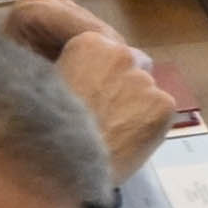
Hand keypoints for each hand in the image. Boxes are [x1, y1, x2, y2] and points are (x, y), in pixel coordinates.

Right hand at [1, 0, 186, 169]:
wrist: (59, 163)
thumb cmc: (44, 129)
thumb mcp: (48, 88)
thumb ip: (74, 77)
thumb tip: (84, 86)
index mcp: (90, 44)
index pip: (109, 53)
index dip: (103, 77)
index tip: (93, 96)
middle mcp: (122, 54)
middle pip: (134, 69)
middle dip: (124, 88)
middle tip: (107, 117)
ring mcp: (145, 80)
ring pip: (148, 93)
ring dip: (137, 108)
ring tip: (114, 134)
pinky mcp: (163, 105)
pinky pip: (161, 113)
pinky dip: (150, 127)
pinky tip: (128, 142)